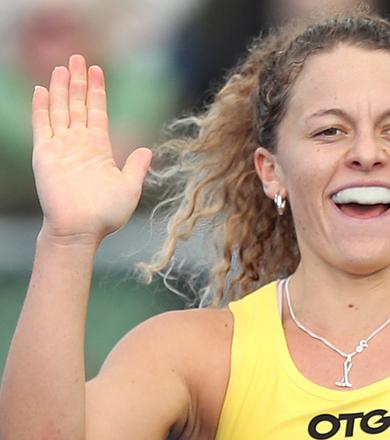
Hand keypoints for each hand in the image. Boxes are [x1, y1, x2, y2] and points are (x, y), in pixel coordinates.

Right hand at [32, 55, 151, 243]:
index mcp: (99, 148)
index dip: (97, 91)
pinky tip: (40, 90)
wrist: (82, 229)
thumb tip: (147, 150)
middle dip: (78, 81)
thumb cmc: (106, 214)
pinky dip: (41, 107)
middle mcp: (79, 143)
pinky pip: (42, 126)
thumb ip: (136, 166)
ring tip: (61, 66)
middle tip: (78, 57)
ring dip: (60, 87)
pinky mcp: (45, 154)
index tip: (96, 70)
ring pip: (60, 109)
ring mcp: (61, 147)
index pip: (97, 112)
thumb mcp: (130, 187)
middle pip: (78, 104)